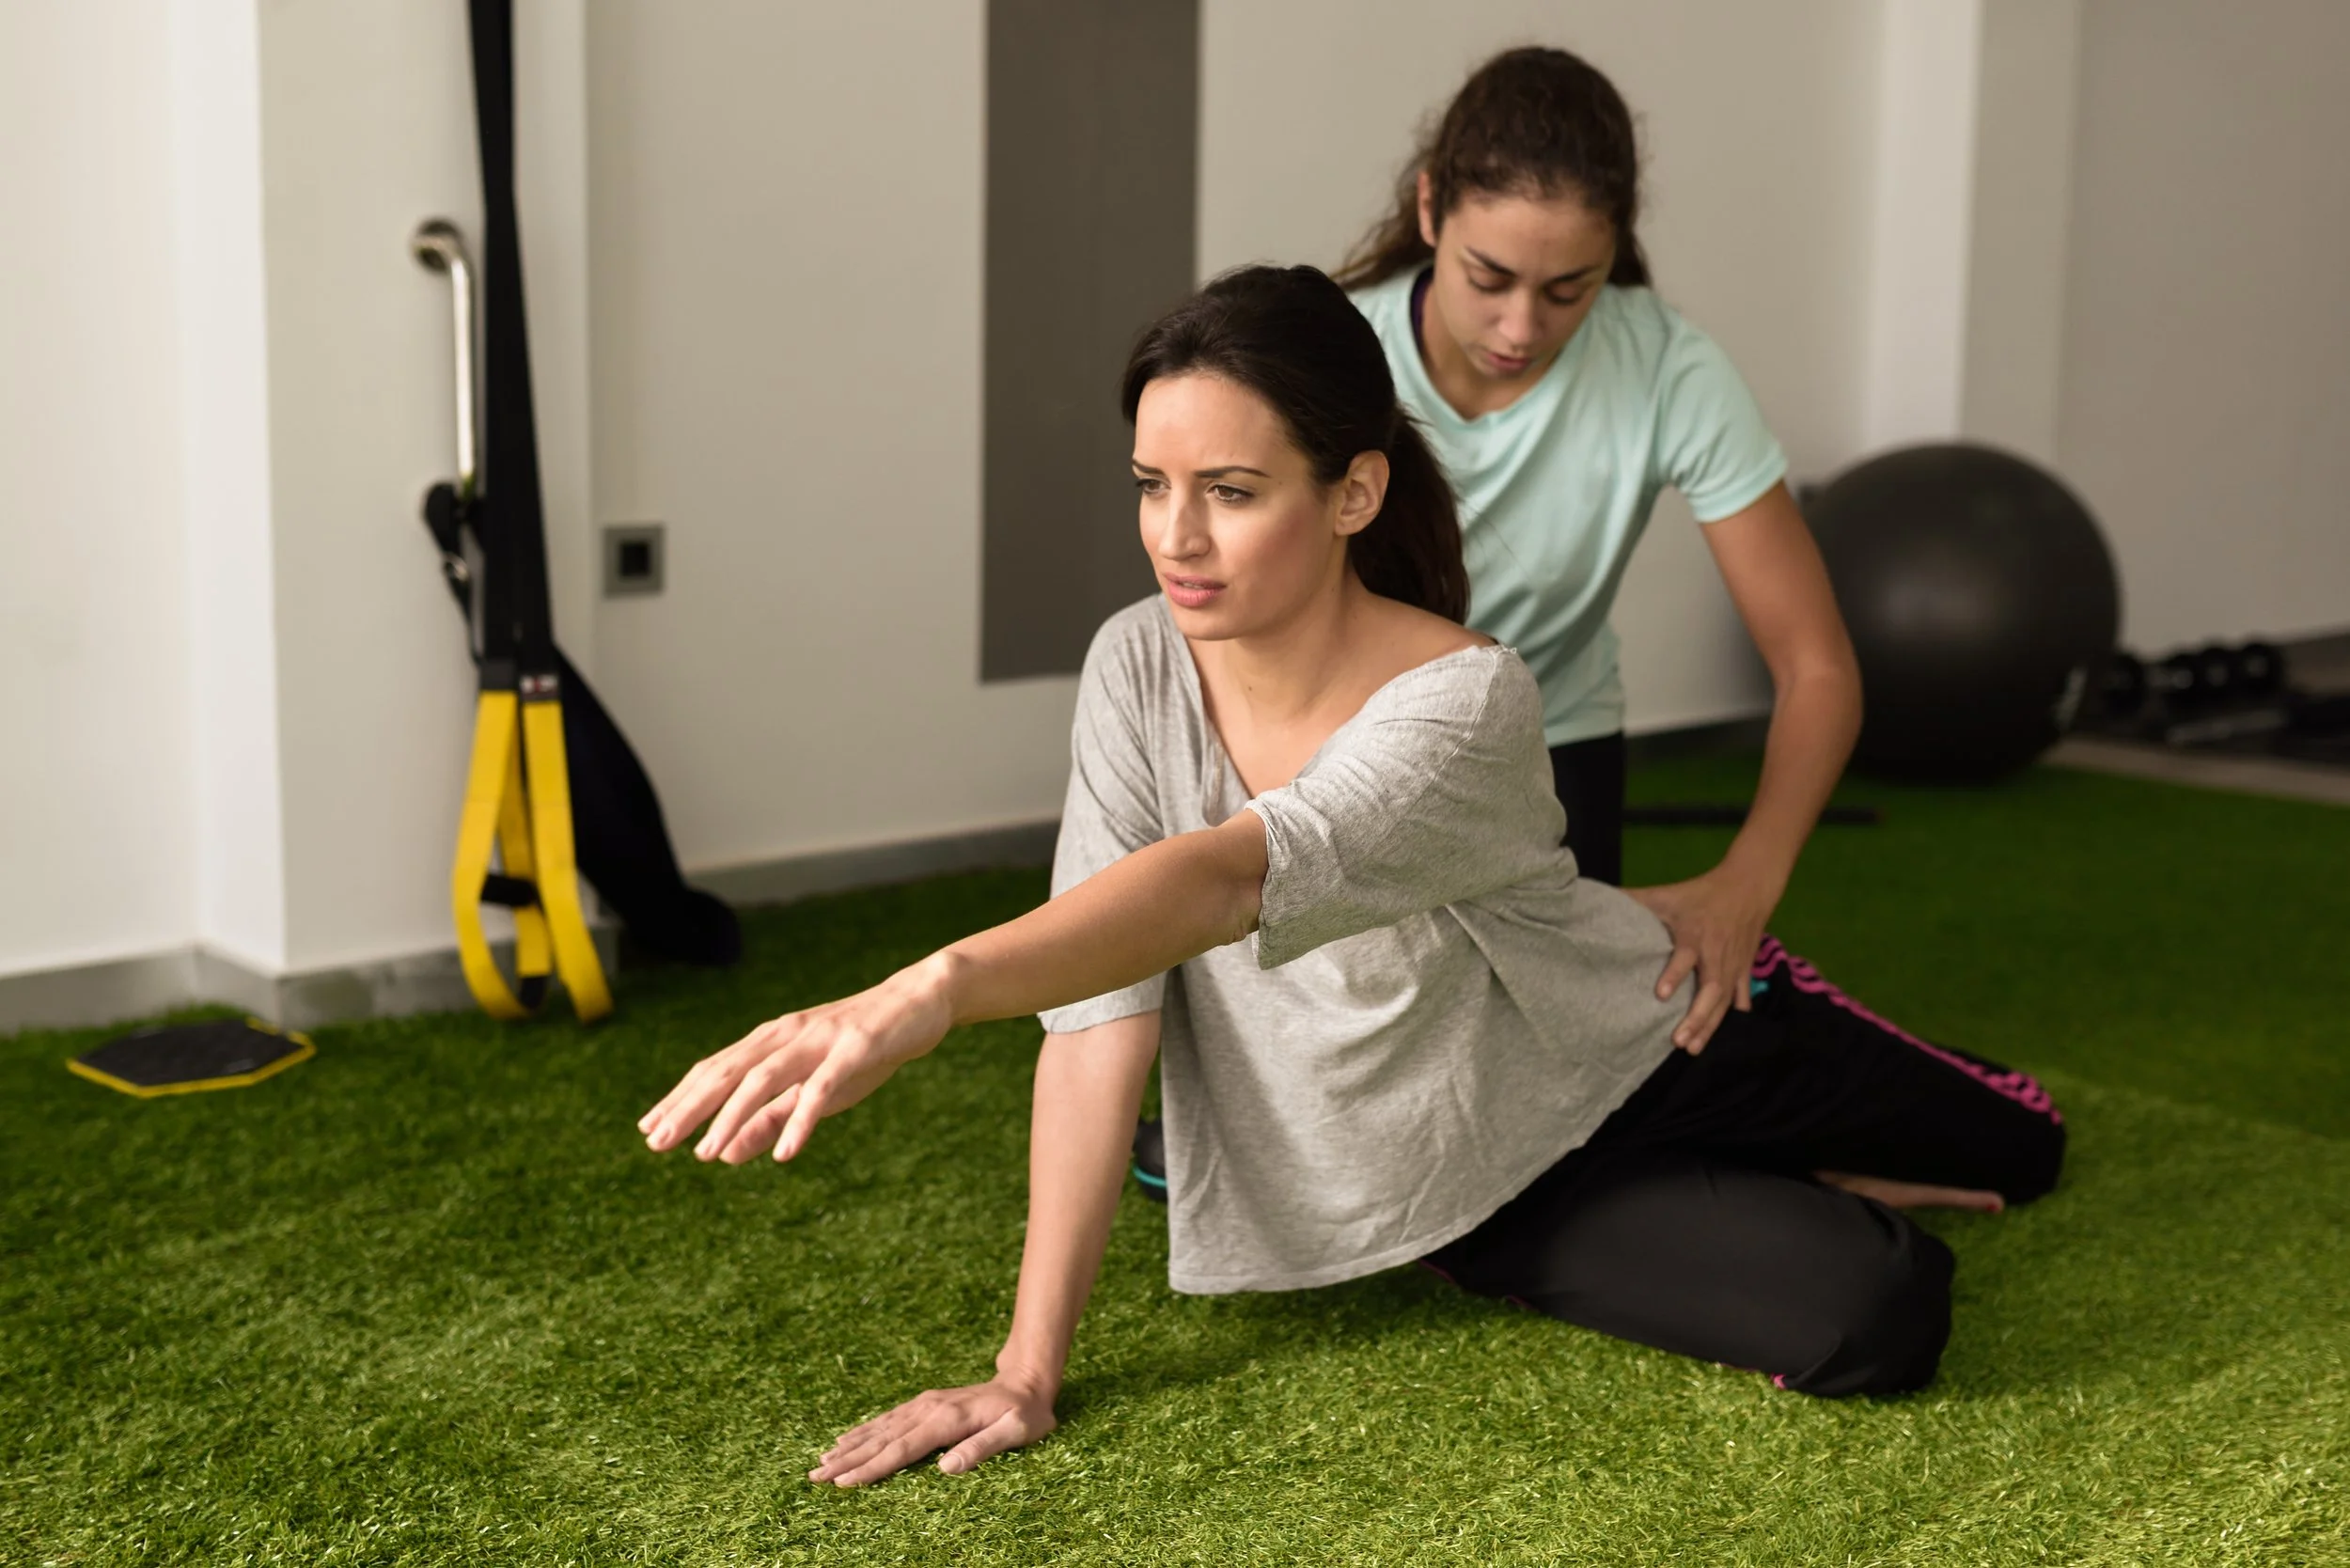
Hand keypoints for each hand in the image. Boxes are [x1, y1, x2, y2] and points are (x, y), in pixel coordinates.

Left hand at [637, 956, 956, 1164]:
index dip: (680, 1098)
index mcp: (772, 1040)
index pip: (715, 1070)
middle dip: (690, 1108)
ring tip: (710, 1154)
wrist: (920, 1001)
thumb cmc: (861, 1048)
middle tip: (657, 1142)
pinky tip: (786, 1153)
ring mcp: (819, 1040)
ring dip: (733, 1118)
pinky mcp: (854, 1049)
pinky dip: (800, 1120)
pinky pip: (821, 1088)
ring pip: (765, 1080)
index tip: (648, 1129)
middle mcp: (787, 1035)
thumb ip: (769, 1118)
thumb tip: (724, 1154)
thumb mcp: (811, 1087)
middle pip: (728, 1072)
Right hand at [810, 1374, 1058, 1486]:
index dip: (872, 1468)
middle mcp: (929, 1409)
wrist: (1026, 1381)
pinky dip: (864, 1431)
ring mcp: (924, 1404)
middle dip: (848, 1459)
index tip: (844, 1483)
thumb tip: (946, 1469)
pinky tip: (846, 1440)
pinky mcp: (925, 1404)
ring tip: (821, 1461)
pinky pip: (888, 1420)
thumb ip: (982, 1448)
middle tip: (815, 1477)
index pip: (902, 1450)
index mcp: (947, 1420)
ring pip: (880, 1429)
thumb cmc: (1026, 1414)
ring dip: (850, 1446)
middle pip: (882, 1439)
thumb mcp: (1017, 1432)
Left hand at [1622, 868, 1777, 1053]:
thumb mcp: (1667, 894)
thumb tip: (1597, 901)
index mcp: (1695, 933)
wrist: (1748, 886)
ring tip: (1692, 1048)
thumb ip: (1635, 900)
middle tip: (1677, 1041)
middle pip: (1710, 988)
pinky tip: (1721, 1036)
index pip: (1685, 955)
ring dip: (1709, 1025)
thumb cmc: (1700, 893)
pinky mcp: (1745, 969)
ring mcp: (1734, 963)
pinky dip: (1734, 1015)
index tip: (1660, 995)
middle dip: (1696, 1016)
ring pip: (1725, 1000)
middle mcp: (1716, 952)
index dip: (1674, 974)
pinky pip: (1742, 996)